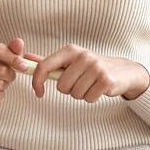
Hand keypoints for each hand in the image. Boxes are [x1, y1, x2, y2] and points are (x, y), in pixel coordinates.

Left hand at [29, 44, 149, 102]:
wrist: (123, 70)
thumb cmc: (91, 67)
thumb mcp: (70, 60)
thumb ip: (49, 61)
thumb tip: (27, 58)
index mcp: (70, 50)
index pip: (45, 66)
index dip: (37, 81)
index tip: (38, 92)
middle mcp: (83, 56)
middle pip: (61, 86)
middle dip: (69, 89)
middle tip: (79, 83)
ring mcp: (96, 67)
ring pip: (75, 94)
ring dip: (81, 94)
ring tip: (90, 85)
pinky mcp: (106, 80)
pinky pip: (88, 98)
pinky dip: (92, 98)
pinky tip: (98, 89)